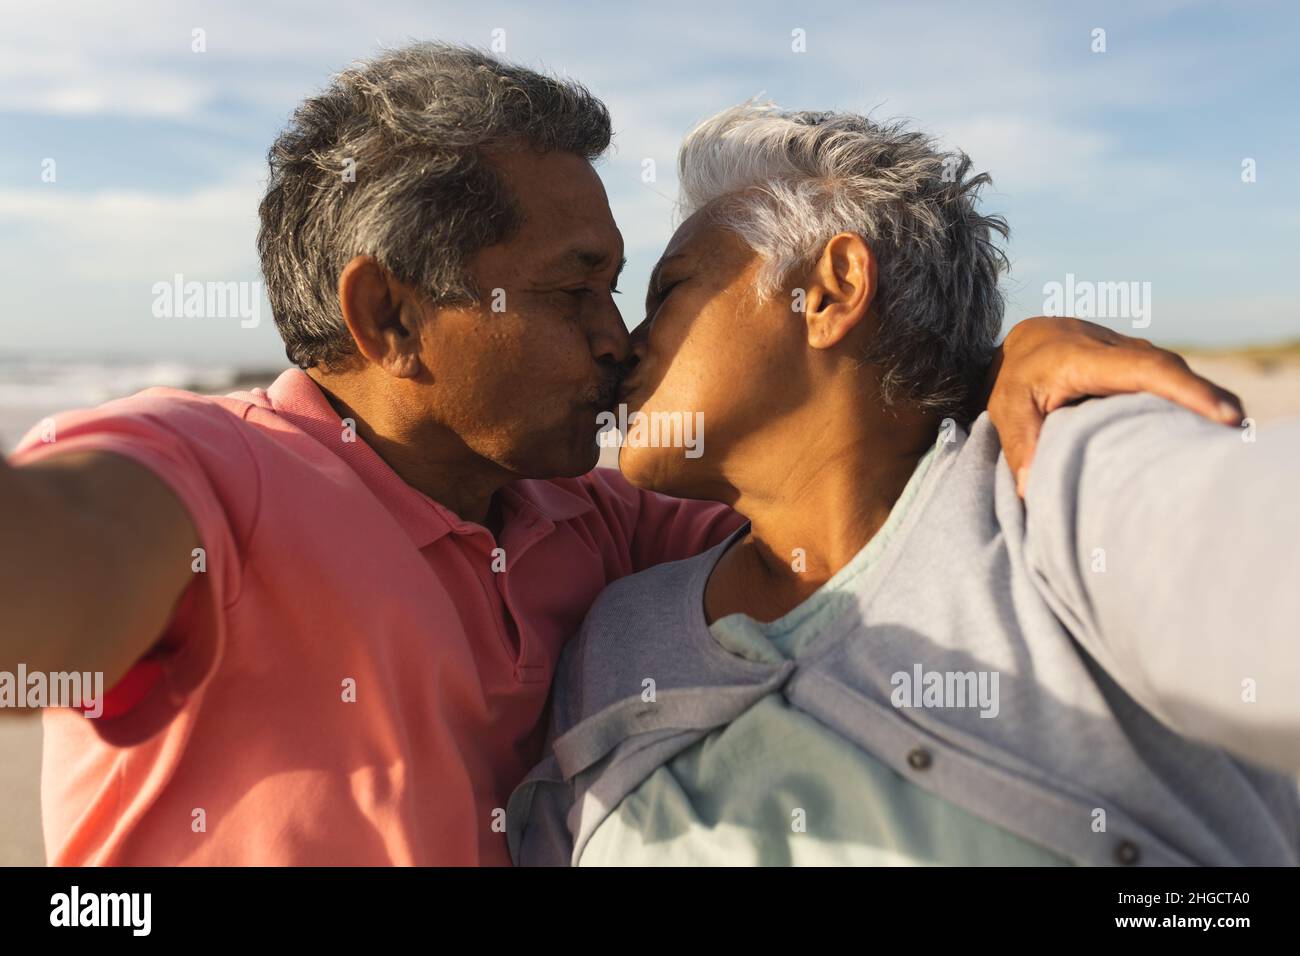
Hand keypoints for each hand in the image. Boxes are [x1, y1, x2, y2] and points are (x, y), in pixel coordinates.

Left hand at [985, 317, 1243, 496]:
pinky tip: (1204, 424)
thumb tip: (1031, 490)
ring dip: (1200, 399)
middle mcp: (1112, 348)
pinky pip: (1164, 378)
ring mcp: (1128, 352)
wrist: (1020, 345)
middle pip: (1168, 370)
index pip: (1145, 369)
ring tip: (1228, 435)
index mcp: (1081, 356)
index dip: (1186, 390)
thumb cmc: (1012, 380)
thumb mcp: (1005, 409)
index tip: (1223, 413)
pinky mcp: (1135, 361)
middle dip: (1206, 398)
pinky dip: (1186, 398)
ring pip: (1170, 373)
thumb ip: (1019, 445)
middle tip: (1236, 433)